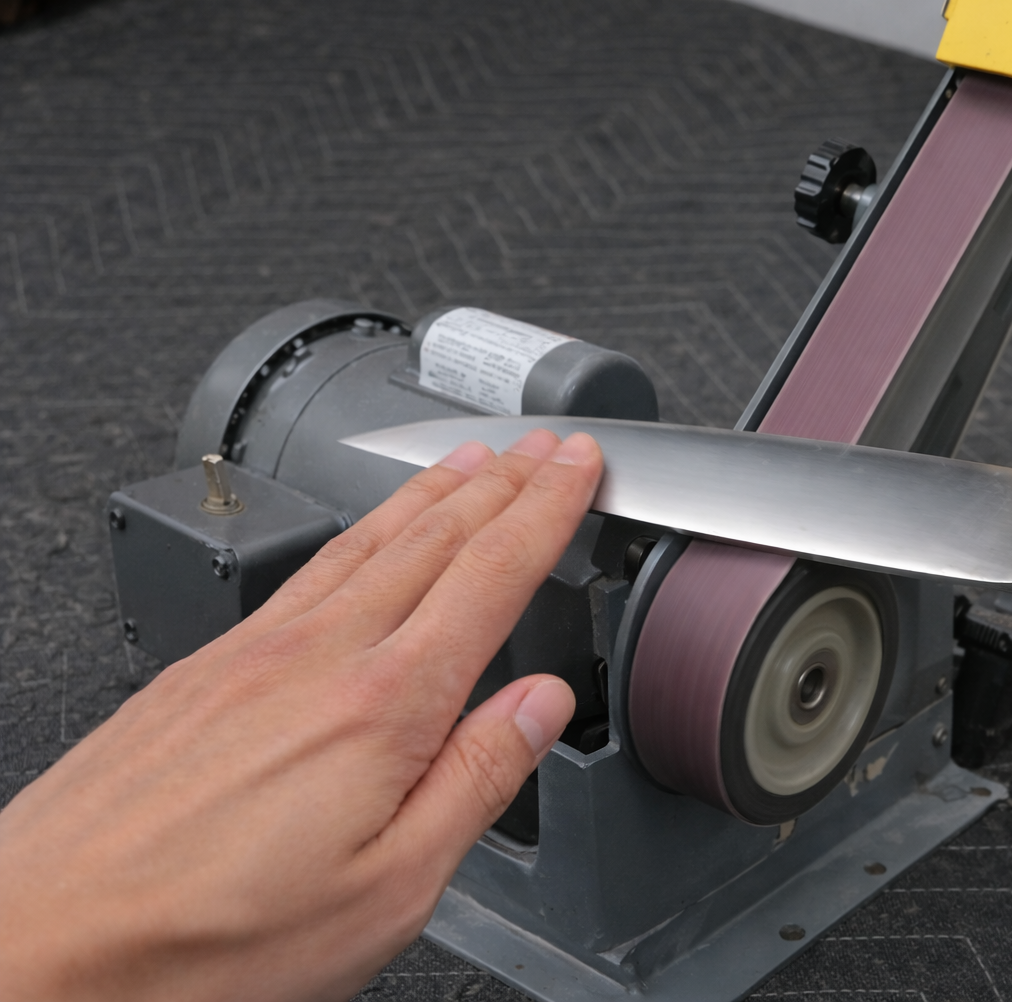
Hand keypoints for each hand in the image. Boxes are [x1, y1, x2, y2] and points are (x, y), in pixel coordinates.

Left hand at [0, 430, 603, 1000]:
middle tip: (547, 445)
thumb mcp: (389, 892)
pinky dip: (359, 530)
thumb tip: (541, 706)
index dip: (546, 510)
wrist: (45, 945)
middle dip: (503, 482)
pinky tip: (364, 534)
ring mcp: (251, 653)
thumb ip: (476, 782)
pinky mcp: (202, 669)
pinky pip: (306, 568)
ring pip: (366, 541)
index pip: (490, 575)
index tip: (579, 469)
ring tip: (471, 460)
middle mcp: (317, 657)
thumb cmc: (209, 940)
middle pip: (433, 538)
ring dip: (432, 492)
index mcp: (382, 707)